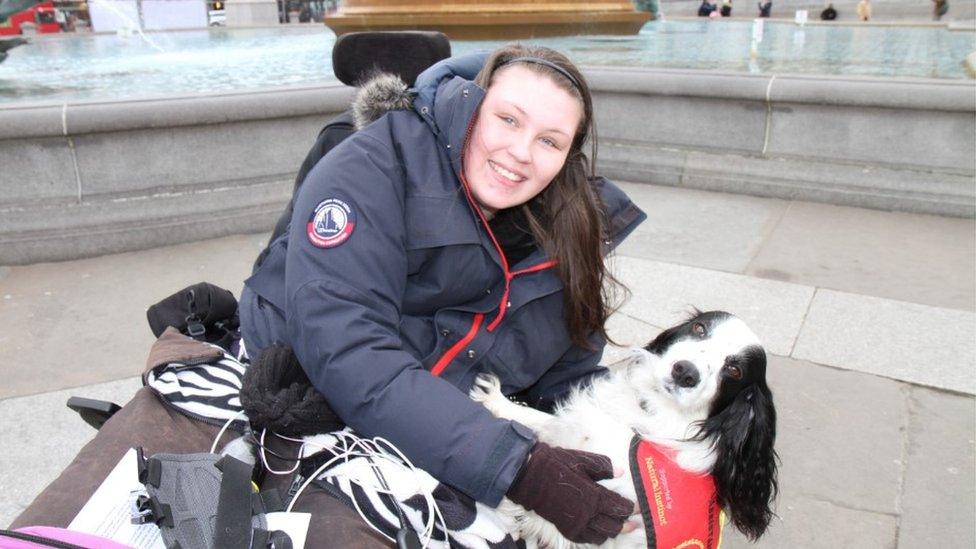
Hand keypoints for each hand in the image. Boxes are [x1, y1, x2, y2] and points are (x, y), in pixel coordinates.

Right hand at [506, 442, 635, 544]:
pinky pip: (587, 539)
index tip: (639, 507)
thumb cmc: (556, 465)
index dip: (631, 508)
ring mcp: (576, 524)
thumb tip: (621, 472)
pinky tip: (598, 531)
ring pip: (602, 535)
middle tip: (634, 521)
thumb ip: (604, 467)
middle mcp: (587, 514)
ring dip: (611, 531)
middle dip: (626, 523)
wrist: (529, 476)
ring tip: (617, 526)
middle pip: (614, 525)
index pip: (620, 507)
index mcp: (594, 496)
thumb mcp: (582, 460)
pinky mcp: (566, 529)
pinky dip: (595, 537)